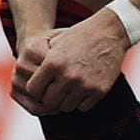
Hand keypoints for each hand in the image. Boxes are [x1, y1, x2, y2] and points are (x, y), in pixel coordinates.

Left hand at [17, 10, 131, 115]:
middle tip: (56, 90)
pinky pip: (83, 106)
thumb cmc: (80, 36)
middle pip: (49, 101)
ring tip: (70, 88)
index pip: (33, 89)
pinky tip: (83, 88)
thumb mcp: (56, 43)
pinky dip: (81, 101)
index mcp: (53, 63)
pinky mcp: (99, 90)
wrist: (111, 32)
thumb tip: (29, 83)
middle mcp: (68, 76)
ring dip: (66, 100)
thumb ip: (41, 62)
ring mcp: (85, 85)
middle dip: (50, 97)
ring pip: (66, 106)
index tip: (42, 85)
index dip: (36, 89)